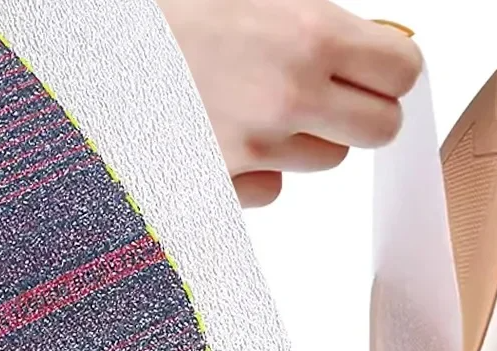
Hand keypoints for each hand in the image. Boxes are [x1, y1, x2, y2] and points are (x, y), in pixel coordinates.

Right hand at [156, 0, 421, 205]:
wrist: (94, 51)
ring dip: (306, 136)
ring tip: (258, 102)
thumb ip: (323, 20)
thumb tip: (381, 39)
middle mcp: (286, 100)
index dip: (392, 67)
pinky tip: (229, 133)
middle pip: (380, 129)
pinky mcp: (221, 185)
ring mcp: (253, 150)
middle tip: (335, 93)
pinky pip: (273, 187)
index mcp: (306, 36)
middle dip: (365, 109)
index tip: (376, 67)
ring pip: (325, 159)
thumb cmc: (171, 16)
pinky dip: (261, 167)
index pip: (402, 72)